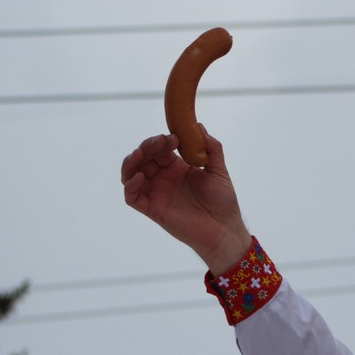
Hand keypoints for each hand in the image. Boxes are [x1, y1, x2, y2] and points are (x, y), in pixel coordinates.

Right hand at [121, 127, 251, 273]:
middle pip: (144, 157)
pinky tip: (140, 177)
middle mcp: (164, 178)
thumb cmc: (223, 201)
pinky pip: (132, 197)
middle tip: (158, 142)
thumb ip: (212, 148)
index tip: (174, 137)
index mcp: (178, 167)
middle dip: (147, 146)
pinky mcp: (152, 209)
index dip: (162, 140)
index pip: (161, 148)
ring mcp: (156, 193)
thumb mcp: (219, 170)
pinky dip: (130, 185)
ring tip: (139, 154)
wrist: (224, 228)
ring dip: (132, 161)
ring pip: (132, 174)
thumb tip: (199, 126)